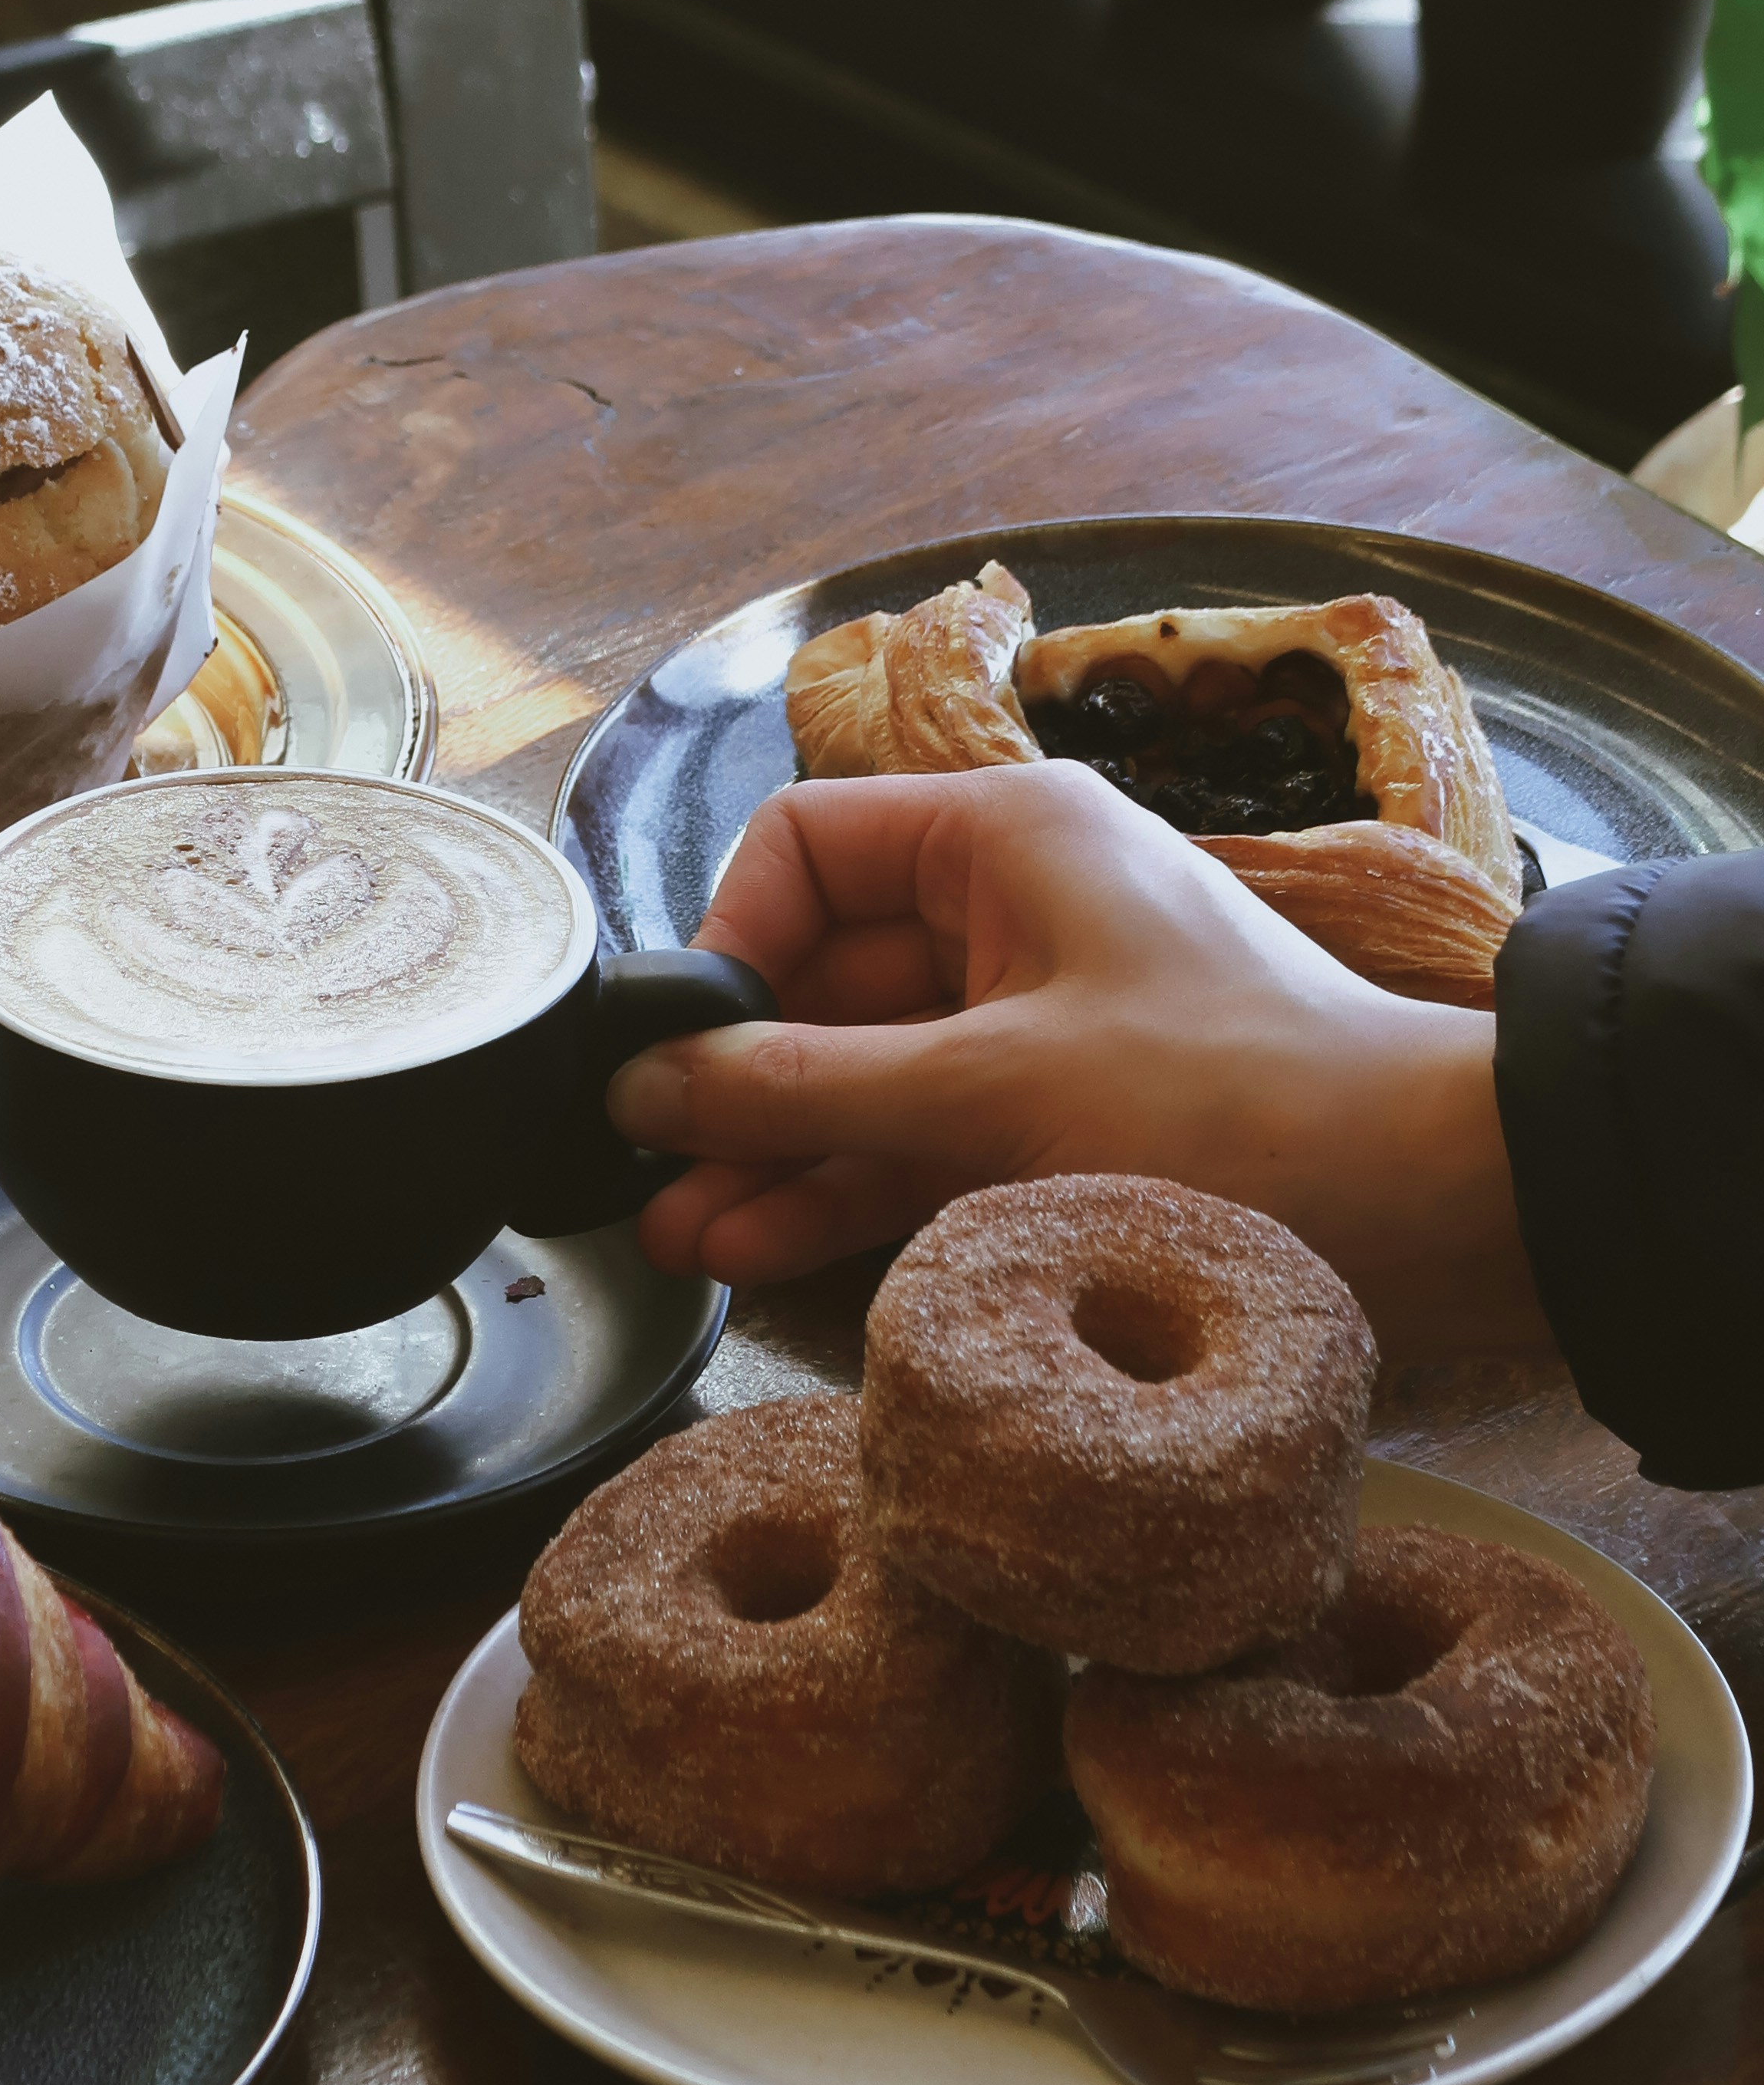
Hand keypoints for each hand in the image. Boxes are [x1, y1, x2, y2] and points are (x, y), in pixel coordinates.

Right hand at [606, 763, 1546, 1356]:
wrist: (1441, 1204)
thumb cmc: (1235, 1107)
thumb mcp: (988, 1094)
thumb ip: (798, 1090)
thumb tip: (642, 1085)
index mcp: (1004, 836)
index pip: (803, 849)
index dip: (726, 945)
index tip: (680, 1056)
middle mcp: (1014, 905)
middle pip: (824, 972)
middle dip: (733, 1078)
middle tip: (643, 1175)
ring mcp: (1042, 1013)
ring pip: (868, 1067)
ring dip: (775, 1149)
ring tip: (679, 1240)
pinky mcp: (1069, 1111)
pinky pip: (926, 1131)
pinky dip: (850, 1183)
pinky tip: (759, 1249)